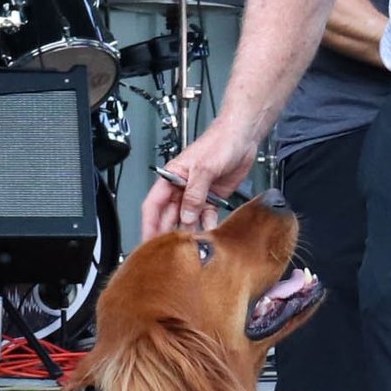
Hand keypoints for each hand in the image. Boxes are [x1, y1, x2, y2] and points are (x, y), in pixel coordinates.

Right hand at [140, 117, 259, 238]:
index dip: (148, 224)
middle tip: (168, 252)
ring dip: (188, 233)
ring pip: (187, 220)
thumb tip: (185, 216)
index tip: (148, 242)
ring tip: (190, 248)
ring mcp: (196, 195)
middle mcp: (181, 188)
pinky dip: (206, 227)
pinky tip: (208, 236)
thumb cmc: (219, 142)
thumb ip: (194, 194)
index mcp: (171, 178)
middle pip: (169, 216)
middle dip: (168, 233)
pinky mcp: (212, 199)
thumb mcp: (203, 168)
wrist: (242, 138)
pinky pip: (205, 218)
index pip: (153, 205)